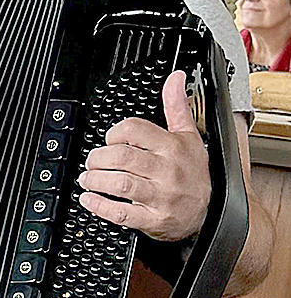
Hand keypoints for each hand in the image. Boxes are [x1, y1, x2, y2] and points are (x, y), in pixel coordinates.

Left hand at [77, 70, 209, 241]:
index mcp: (172, 147)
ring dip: (96, 180)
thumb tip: (176, 78)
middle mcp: (167, 171)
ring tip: (87, 178)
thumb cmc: (194, 173)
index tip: (109, 140)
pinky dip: (100, 206)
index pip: (136, 130)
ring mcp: (160, 197)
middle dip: (98, 158)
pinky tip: (89, 199)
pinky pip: (122, 213)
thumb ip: (177, 106)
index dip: (115, 133)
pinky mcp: (153, 220)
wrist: (210, 212)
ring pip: (120, 184)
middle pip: (123, 157)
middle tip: (92, 161)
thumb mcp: (189, 136)